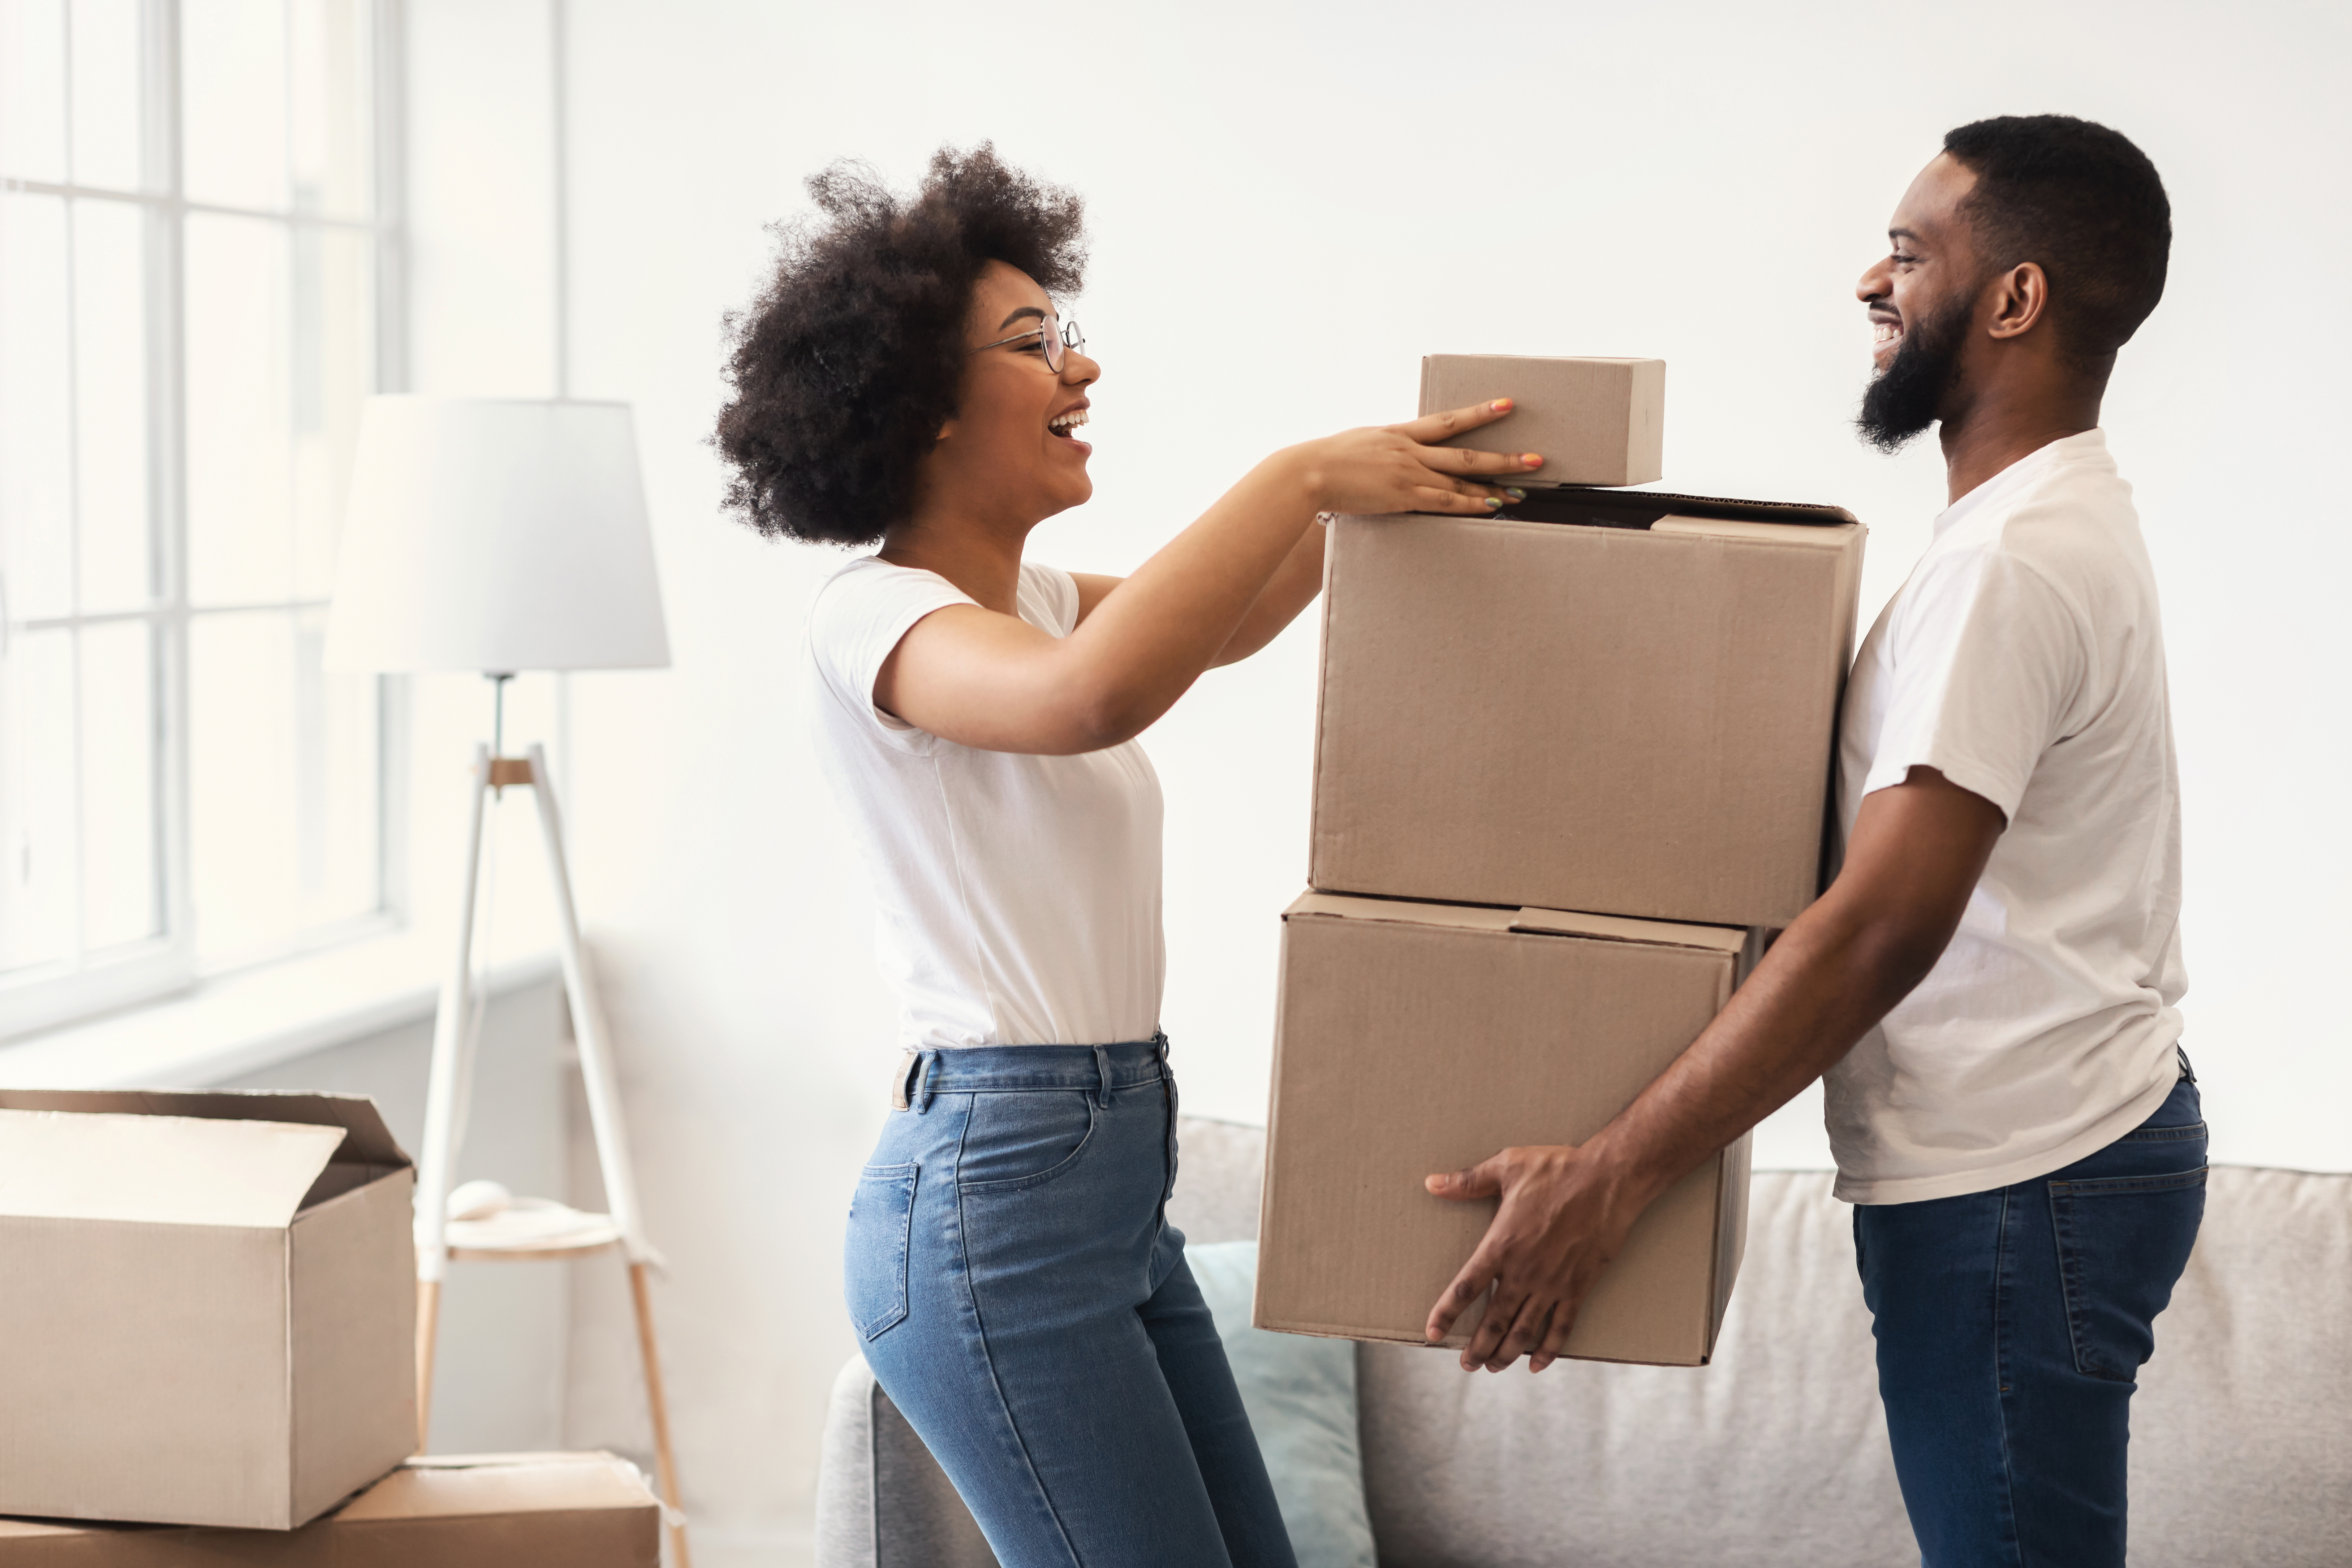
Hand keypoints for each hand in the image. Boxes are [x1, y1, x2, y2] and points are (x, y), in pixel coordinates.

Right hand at [1291, 399, 1543, 516]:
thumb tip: (1393, 453)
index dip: (1480, 412)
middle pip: (1466, 452)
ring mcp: (1408, 473)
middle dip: (1504, 457)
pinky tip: (1490, 509)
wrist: (1309, 471)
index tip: (1507, 405)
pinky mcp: (1402, 496)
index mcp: (1400, 433)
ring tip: (1522, 494)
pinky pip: (1444, 502)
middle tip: (1535, 459)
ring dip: (1494, 487)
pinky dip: (1469, 506)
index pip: (1448, 420)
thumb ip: (1383, 447)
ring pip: (1461, 480)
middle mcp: (1410, 450)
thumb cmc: (1327, 460)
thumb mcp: (1361, 444)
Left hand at [1423, 1142, 1648, 1372]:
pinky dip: (1549, 1350)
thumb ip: (1467, 1181)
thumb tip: (1431, 1183)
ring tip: (1493, 1367)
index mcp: (1501, 1245)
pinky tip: (1537, 1365)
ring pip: (1524, 1331)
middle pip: (1493, 1322)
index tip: (1432, 1333)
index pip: (1464, 1289)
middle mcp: (1524, 1272)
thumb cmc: (1556, 1169)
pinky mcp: (1578, 1287)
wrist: (1607, 1180)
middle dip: (1477, 1348)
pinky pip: (1561, 1327)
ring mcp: (1552, 1284)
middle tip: (1465, 1364)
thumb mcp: (1506, 1167)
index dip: (1445, 1315)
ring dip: (1506, 1353)